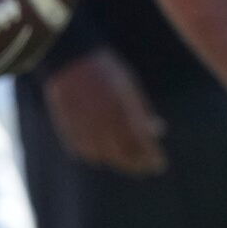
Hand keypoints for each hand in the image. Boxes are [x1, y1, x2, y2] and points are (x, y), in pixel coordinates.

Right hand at [43, 49, 167, 176]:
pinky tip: (103, 153)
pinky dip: (95, 155)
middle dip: (137, 164)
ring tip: (127, 159)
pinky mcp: (67, 129)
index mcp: (123, 115)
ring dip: (116, 160)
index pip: (141, 146)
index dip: (151, 158)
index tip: (159, 165)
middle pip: (123, 156)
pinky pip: (83, 151)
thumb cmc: (108, 71)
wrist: (71, 60)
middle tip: (146, 167)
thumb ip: (143, 113)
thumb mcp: (132, 89)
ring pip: (102, 157)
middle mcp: (103, 126)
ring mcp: (84, 129)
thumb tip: (158, 130)